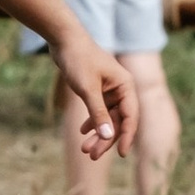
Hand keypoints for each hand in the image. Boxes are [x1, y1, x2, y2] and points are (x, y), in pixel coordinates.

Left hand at [56, 31, 137, 161]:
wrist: (64, 39)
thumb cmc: (78, 60)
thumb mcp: (87, 89)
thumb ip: (98, 113)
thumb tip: (108, 136)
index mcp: (126, 85)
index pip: (131, 116)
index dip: (128, 136)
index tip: (122, 154)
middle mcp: (121, 88)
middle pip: (118, 120)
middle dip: (105, 139)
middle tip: (91, 155)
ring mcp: (110, 89)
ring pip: (107, 118)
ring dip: (97, 133)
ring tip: (84, 149)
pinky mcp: (98, 88)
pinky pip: (99, 110)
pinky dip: (92, 122)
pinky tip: (83, 132)